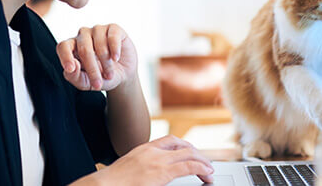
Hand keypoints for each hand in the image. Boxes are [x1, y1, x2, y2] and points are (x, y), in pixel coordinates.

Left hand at [57, 24, 138, 90]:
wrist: (124, 74)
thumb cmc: (101, 77)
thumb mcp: (87, 83)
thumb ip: (75, 77)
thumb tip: (73, 66)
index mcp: (72, 47)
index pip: (63, 46)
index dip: (65, 56)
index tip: (70, 69)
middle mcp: (83, 36)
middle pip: (83, 49)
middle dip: (92, 69)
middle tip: (98, 84)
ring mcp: (98, 30)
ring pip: (99, 44)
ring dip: (106, 63)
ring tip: (109, 75)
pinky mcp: (114, 29)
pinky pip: (112, 37)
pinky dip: (114, 49)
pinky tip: (115, 58)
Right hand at [78, 135, 213, 185]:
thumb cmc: (111, 182)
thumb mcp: (129, 169)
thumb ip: (142, 167)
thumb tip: (150, 175)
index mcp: (144, 148)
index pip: (170, 140)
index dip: (185, 147)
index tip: (192, 154)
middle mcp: (152, 151)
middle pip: (182, 145)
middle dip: (196, 153)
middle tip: (205, 164)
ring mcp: (157, 160)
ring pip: (189, 154)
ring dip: (202, 162)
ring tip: (209, 171)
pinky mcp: (161, 172)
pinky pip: (188, 166)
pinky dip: (201, 168)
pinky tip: (206, 174)